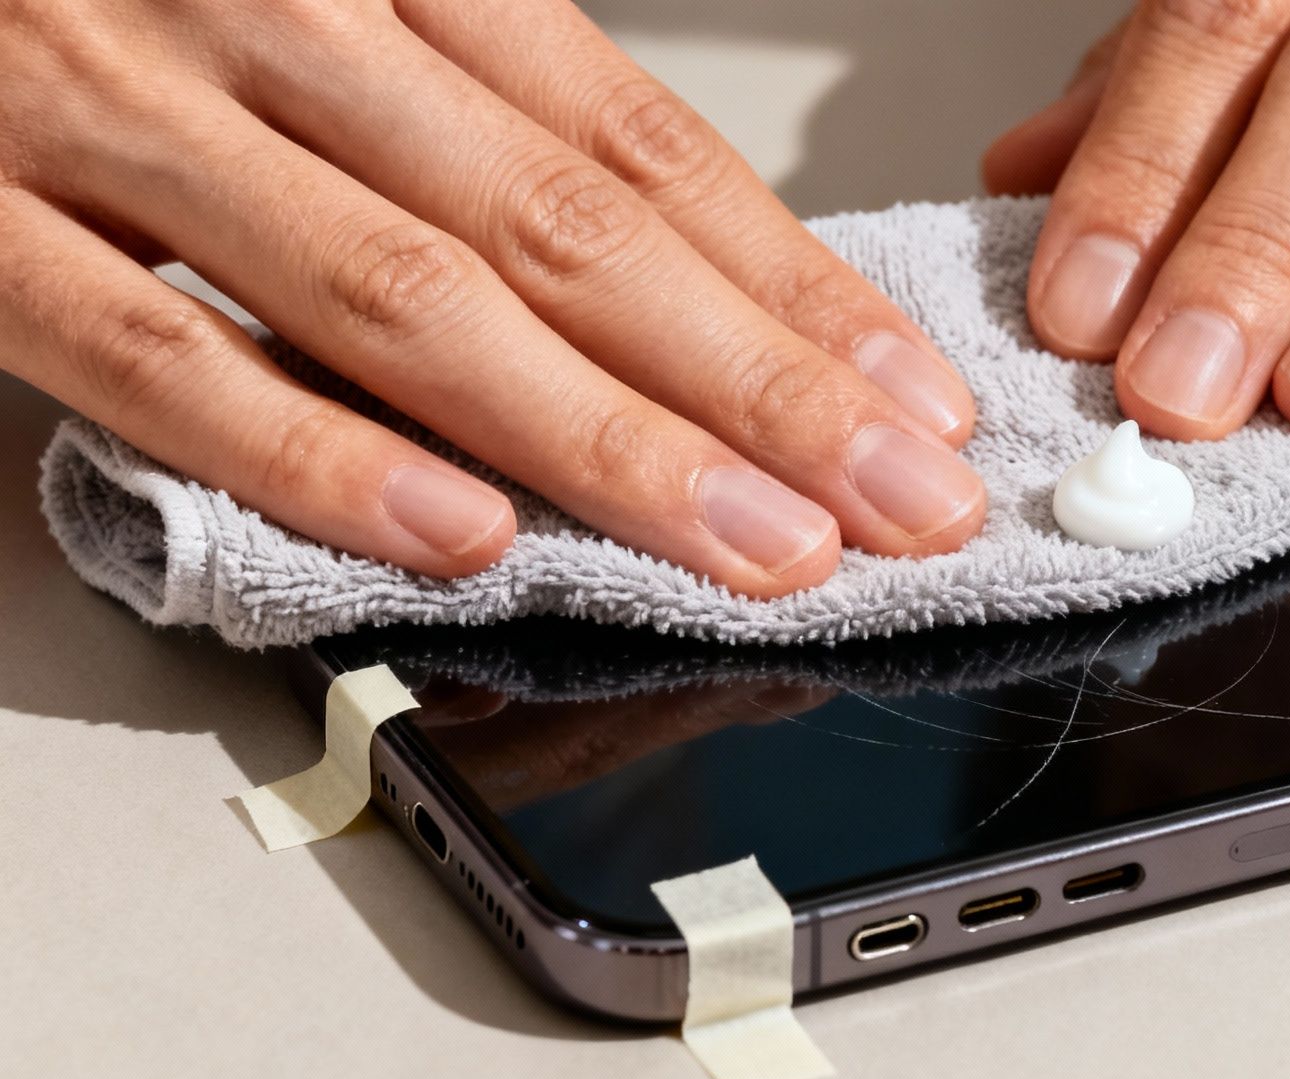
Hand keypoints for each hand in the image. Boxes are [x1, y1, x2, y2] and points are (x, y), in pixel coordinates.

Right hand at [0, 0, 986, 593]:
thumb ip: (479, 117)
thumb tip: (680, 283)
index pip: (635, 144)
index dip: (787, 283)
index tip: (905, 397)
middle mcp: (275, 20)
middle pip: (563, 229)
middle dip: (757, 386)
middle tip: (898, 500)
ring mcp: (118, 112)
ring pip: (404, 296)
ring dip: (602, 442)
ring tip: (751, 547)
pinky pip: (153, 352)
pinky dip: (312, 452)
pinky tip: (462, 535)